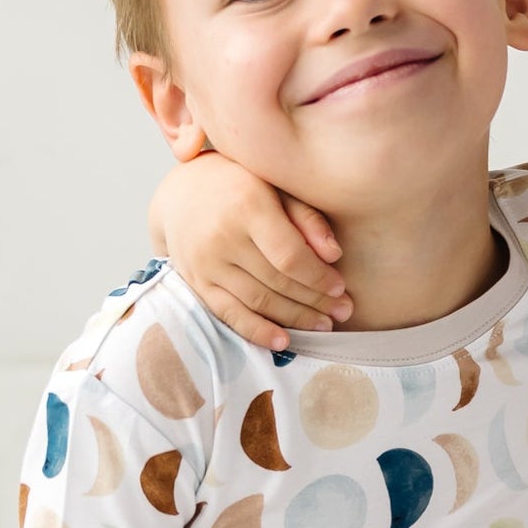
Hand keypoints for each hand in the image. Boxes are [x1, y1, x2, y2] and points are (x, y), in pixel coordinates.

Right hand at [149, 153, 349, 350]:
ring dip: (295, 319)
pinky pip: (228, 314)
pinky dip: (256, 331)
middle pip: (277, 282)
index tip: (341, 288)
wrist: (183, 192)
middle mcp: (222, 237)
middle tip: (343, 312)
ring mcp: (205, 264)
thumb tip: (335, 254)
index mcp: (246, 206)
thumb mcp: (276, 185)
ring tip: (324, 325)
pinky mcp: (196, 283)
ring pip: (257, 301)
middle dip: (315, 302)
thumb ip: (307, 217)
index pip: (289, 256)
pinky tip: (283, 342)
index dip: (318, 278)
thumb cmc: (242, 185)